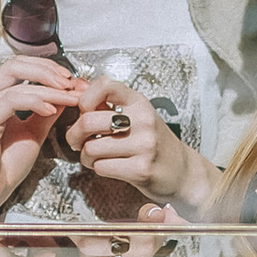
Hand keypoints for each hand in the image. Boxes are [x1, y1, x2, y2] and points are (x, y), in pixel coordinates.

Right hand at [0, 52, 80, 217]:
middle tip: (72, 82)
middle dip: (49, 70)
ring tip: (71, 96)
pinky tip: (52, 109)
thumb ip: (47, 110)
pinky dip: (36, 101)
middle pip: (15, 65)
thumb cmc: (5, 166)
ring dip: (50, 88)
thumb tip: (67, 91)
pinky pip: (12, 100)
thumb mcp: (34, 131)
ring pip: (17, 82)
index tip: (72, 80)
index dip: (47, 68)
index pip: (18, 66)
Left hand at [69, 74, 210, 213]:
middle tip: (77, 141)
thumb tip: (77, 93)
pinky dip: (98, 168)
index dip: (85, 99)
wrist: (182, 171)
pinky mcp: (141, 169)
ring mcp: (144, 145)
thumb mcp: (137, 116)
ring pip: (91, 148)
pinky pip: (101, 167)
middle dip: (74, 135)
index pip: (104, 85)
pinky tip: (109, 166)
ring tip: (95, 157)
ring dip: (86, 156)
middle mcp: (143, 120)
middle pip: (88, 121)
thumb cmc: (154, 143)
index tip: (84, 112)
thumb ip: (109, 106)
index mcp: (139, 102)